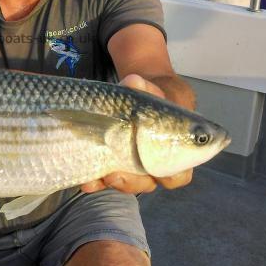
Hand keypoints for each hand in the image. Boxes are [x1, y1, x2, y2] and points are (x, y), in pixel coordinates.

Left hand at [79, 73, 192, 194]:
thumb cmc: (153, 100)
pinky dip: (96, 182)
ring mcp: (132, 169)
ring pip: (125, 184)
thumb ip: (146, 88)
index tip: (157, 171)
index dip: (171, 176)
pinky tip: (86, 181)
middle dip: (131, 182)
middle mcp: (153, 167)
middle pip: (147, 183)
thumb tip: (133, 81)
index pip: (179, 175)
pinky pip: (105, 180)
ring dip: (111, 182)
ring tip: (98, 178)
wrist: (135, 100)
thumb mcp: (152, 91)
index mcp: (172, 154)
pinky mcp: (112, 167)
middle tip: (116, 175)